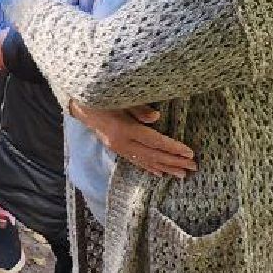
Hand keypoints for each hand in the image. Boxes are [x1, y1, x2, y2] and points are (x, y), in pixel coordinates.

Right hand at [68, 100, 196, 177]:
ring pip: (145, 161)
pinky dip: (149, 167)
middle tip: (193, 167)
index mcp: (124, 129)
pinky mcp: (116, 149)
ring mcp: (118, 148)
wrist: (79, 105)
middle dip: (174, 162)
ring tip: (182, 175)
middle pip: (153, 155)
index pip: (154, 141)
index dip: (173, 148)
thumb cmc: (102, 97)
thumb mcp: (120, 98)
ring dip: (165, 168)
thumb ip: (138, 108)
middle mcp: (121, 143)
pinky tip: (159, 173)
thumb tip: (156, 117)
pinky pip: (135, 161)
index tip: (190, 153)